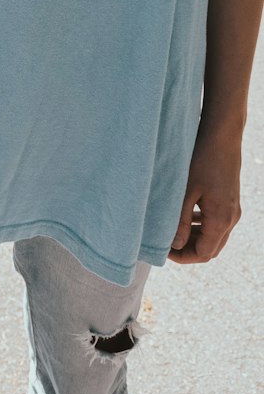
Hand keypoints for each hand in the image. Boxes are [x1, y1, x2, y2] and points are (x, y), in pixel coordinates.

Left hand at [168, 131, 241, 264]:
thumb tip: (174, 245)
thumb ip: (179, 220)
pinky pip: (215, 222)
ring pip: (213, 236)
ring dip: (194, 238)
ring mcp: (232, 210)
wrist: (221, 136)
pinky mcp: (229, 201)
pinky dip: (200, 226)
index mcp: (221, 220)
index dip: (182, 257)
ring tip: (170, 231)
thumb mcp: (186, 190)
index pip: (203, 254)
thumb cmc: (202, 160)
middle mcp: (231, 219)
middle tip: (164, 243)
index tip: (162, 250)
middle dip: (187, 250)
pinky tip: (183, 216)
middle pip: (210, 249)